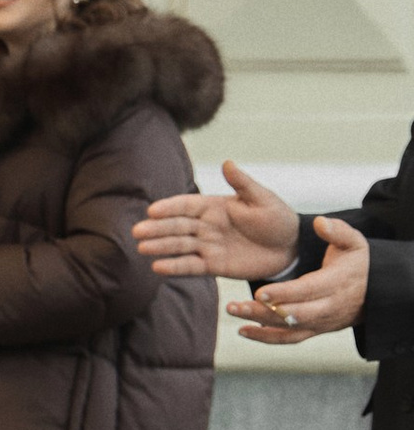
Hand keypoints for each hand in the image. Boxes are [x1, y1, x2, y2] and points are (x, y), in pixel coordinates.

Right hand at [134, 161, 299, 281]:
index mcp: (214, 207)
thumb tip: (227, 163)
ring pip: (179, 246)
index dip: (169, 208)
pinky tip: (158, 267)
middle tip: (138, 232)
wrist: (290, 248)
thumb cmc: (277, 219)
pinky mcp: (212, 265)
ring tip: (142, 248)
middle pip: (177, 226)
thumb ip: (243, 184)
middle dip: (157, 228)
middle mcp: (206, 226)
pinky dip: (175, 267)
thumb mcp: (263, 199)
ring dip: (161, 247)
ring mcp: (207, 246)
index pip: (186, 206)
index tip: (152, 210)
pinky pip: (190, 266)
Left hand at [233, 217, 367, 342]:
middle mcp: (328, 307)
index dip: (284, 293)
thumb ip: (338, 231)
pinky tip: (243, 331)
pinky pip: (290, 338)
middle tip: (235, 306)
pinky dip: (267, 338)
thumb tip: (320, 222)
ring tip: (233, 311)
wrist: (376, 293)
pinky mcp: (315, 330)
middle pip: (294, 314)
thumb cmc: (358, 264)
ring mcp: (321, 322)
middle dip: (263, 311)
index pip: (308, 291)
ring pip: (289, 327)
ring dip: (259, 323)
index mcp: (336, 283)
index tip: (260, 292)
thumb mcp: (355, 243)